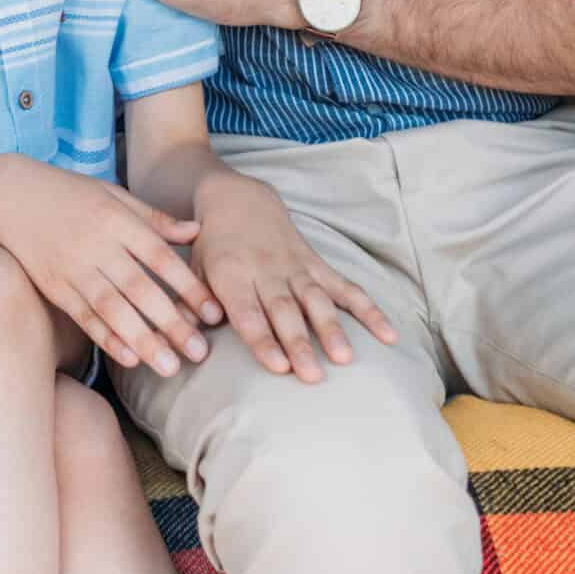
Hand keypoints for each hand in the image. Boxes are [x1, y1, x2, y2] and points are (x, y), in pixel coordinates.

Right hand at [0, 156, 223, 377]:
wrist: (9, 196)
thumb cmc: (69, 193)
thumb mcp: (113, 194)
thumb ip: (154, 218)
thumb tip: (196, 232)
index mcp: (117, 220)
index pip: (161, 258)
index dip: (189, 287)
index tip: (214, 314)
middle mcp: (97, 245)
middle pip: (140, 289)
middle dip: (172, 323)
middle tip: (200, 353)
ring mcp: (73, 268)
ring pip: (112, 309)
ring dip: (142, 340)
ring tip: (169, 368)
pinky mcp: (54, 286)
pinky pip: (83, 316)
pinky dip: (105, 338)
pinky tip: (128, 359)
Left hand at [192, 171, 396, 383]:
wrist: (237, 198)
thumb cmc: (211, 245)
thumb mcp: (192, 270)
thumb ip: (192, 306)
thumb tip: (187, 342)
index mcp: (232, 274)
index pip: (248, 312)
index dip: (263, 339)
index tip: (277, 366)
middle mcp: (266, 271)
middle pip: (285, 310)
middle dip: (299, 343)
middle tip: (313, 375)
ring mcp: (295, 266)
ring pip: (317, 299)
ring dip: (332, 328)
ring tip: (346, 358)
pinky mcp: (316, 263)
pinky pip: (345, 286)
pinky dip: (368, 309)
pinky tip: (387, 335)